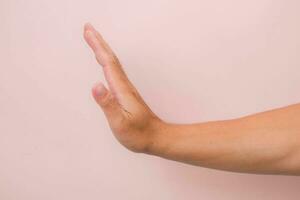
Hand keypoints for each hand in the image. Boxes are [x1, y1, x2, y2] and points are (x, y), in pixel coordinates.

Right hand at [84, 23, 162, 152]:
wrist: (155, 137)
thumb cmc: (138, 134)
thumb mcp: (120, 123)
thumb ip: (108, 104)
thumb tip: (96, 85)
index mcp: (121, 90)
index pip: (108, 63)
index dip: (98, 46)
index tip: (88, 32)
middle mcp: (124, 86)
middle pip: (111, 59)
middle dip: (99, 42)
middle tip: (88, 28)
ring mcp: (126, 88)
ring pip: (113, 64)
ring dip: (103, 50)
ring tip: (94, 40)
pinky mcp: (126, 93)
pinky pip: (114, 72)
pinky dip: (107, 61)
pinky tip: (104, 62)